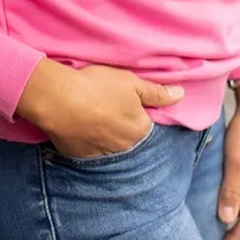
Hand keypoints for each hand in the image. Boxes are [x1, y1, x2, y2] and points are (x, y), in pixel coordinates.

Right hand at [15, 59, 183, 158]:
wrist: (58, 99)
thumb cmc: (98, 87)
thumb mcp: (131, 82)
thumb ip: (157, 92)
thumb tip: (181, 95)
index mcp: (139, 130)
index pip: (146, 125)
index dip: (139, 113)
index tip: (127, 103)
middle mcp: (124, 148)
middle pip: (129, 138)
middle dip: (122, 127)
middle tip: (108, 108)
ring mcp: (100, 155)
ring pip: (108, 147)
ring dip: (105, 136)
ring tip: (92, 116)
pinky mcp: (79, 156)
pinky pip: (88, 150)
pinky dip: (86, 141)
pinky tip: (79, 126)